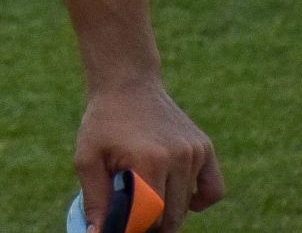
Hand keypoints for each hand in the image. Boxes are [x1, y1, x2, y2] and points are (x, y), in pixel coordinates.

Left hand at [75, 79, 223, 232]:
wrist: (128, 83)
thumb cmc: (104, 123)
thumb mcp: (87, 159)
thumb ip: (95, 201)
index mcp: (149, 161)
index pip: (150, 219)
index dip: (134, 227)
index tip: (122, 221)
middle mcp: (179, 157)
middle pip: (170, 218)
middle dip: (150, 224)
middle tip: (133, 211)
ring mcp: (195, 152)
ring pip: (186, 206)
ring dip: (167, 209)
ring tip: (146, 190)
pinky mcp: (205, 148)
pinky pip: (214, 189)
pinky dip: (200, 201)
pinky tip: (178, 197)